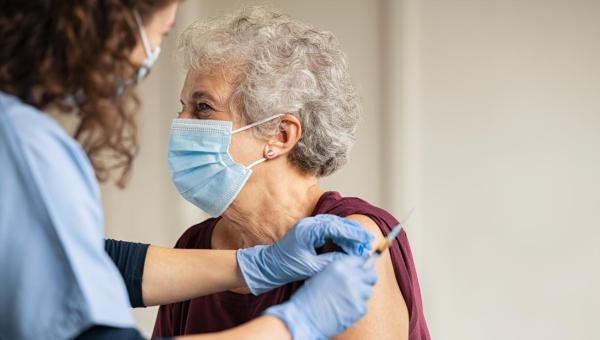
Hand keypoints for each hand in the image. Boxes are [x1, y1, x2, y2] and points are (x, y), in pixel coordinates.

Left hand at [236, 214, 372, 294]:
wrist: (268, 266)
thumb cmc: (286, 267)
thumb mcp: (311, 267)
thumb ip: (331, 261)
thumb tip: (350, 259)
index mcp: (308, 230)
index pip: (336, 227)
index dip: (353, 233)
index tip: (366, 240)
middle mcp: (309, 224)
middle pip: (338, 223)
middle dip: (354, 233)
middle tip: (368, 243)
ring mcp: (309, 226)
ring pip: (335, 226)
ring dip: (348, 235)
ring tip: (361, 246)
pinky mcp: (310, 231)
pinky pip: (329, 230)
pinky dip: (340, 237)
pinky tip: (348, 246)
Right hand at [264, 255, 376, 339]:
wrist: (303, 318)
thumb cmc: (308, 298)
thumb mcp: (322, 275)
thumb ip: (340, 271)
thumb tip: (356, 271)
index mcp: (339, 266)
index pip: (361, 260)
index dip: (361, 267)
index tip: (361, 271)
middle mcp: (350, 277)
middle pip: (371, 275)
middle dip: (367, 280)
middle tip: (359, 286)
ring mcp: (356, 293)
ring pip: (368, 291)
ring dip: (360, 295)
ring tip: (346, 300)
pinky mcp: (359, 308)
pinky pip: (364, 306)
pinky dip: (356, 308)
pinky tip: (344, 309)